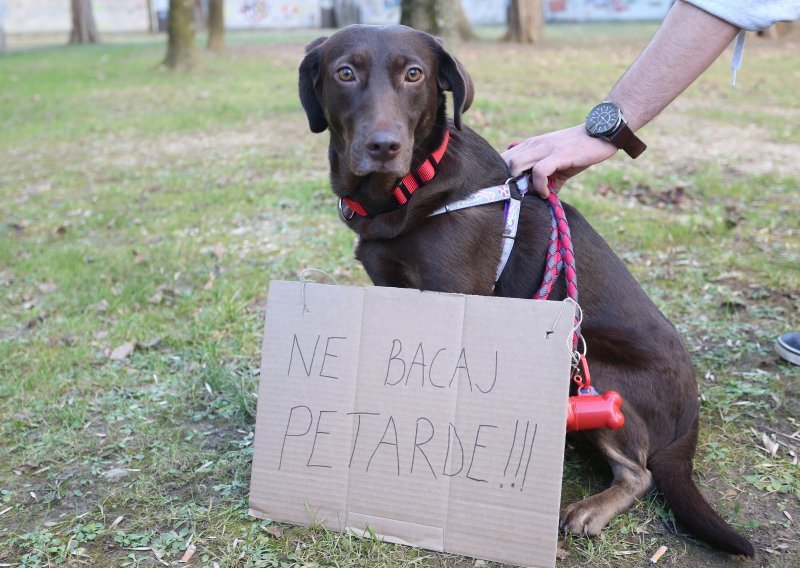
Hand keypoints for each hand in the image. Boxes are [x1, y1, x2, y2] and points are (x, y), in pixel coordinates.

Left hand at [501, 125, 617, 197]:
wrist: (602, 133)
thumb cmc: (579, 151)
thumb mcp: (557, 166)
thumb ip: (546, 181)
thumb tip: (540, 201)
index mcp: (530, 146)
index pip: (503, 159)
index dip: (500, 177)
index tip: (507, 194)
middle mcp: (533, 144)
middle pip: (503, 162)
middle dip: (505, 183)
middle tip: (517, 198)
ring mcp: (544, 148)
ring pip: (515, 164)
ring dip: (519, 185)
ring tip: (531, 195)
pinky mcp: (558, 154)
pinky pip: (539, 171)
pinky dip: (539, 186)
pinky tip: (547, 194)